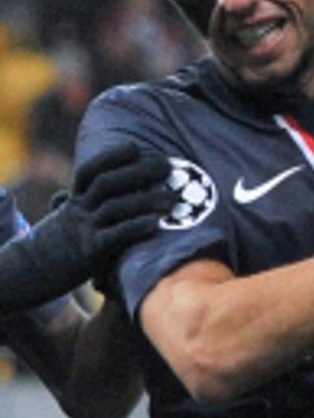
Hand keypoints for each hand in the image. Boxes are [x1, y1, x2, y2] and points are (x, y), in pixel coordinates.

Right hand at [64, 142, 175, 269]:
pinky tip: (157, 223)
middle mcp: (79, 210)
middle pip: (105, 184)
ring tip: (172, 198)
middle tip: (167, 165)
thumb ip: (90, 199)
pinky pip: (115, 236)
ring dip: (145, 200)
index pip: (88, 171)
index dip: (110, 157)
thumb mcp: (74, 215)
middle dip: (137, 172)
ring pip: (113, 208)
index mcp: (75, 200)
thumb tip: (112, 180)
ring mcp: (84, 230)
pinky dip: (136, 227)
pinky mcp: (91, 252)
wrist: (37, 271)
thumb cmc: (68, 241)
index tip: (135, 147)